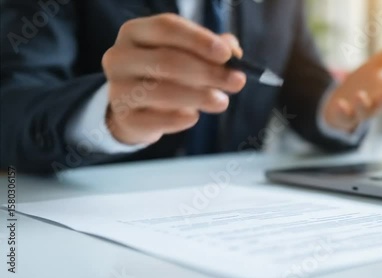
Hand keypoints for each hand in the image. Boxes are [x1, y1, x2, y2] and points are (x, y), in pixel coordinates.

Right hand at [101, 14, 245, 144]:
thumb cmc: (163, 75)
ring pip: (162, 91)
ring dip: (199, 96)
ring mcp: (118, 88)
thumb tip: (233, 51)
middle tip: (236, 82)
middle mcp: (119, 57)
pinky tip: (194, 117)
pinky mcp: (124, 118)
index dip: (199, 40)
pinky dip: (180, 119)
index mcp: (135, 32)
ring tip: (222, 102)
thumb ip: (211, 49)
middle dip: (208, 72)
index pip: (166, 27)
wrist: (134, 110)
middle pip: (166, 60)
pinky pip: (156, 119)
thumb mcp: (185, 55)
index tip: (227, 55)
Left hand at [323, 32, 381, 132]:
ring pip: (364, 111)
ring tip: (359, 95)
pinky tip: (340, 103)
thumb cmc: (364, 83)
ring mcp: (360, 111)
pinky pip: (345, 116)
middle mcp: (375, 103)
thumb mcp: (377, 64)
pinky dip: (343, 111)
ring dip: (362, 104)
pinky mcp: (345, 116)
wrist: (341, 106)